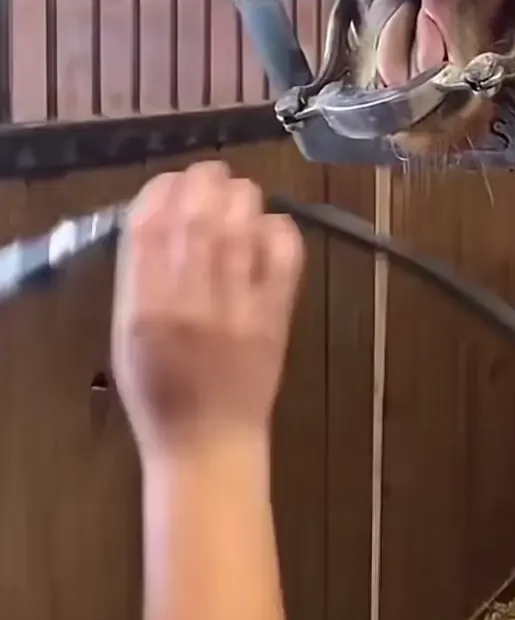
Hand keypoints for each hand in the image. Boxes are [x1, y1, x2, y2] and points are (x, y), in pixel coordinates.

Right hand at [111, 161, 304, 461]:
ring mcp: (237, 305)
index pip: (149, 223)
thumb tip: (157, 214)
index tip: (170, 184)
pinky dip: (277, 227)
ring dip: (241, 196)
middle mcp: (189, 301)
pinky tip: (266, 228)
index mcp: (144, 306)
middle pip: (198, 211)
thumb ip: (138, 275)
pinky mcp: (276, 313)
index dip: (162, 190)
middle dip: (205, 180)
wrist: (210, 442)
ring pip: (241, 222)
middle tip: (209, 177)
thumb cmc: (160, 392)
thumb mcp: (126, 333)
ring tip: (237, 197)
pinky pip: (284, 251)